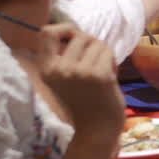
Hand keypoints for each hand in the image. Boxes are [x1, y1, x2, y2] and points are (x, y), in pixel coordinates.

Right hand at [38, 24, 124, 143]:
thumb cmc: (82, 101)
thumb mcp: (62, 78)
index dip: (63, 29)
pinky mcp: (99, 75)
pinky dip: (112, 61)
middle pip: (79, 35)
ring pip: (96, 42)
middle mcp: (60, 69)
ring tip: (101, 71)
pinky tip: (110, 76)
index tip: (73, 37)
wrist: (96, 130)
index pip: (46, 33)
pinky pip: (108, 52)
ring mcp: (79, 72)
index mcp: (46, 69)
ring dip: (103, 53)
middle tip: (94, 62)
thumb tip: (72, 30)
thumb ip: (63, 56)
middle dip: (91, 44)